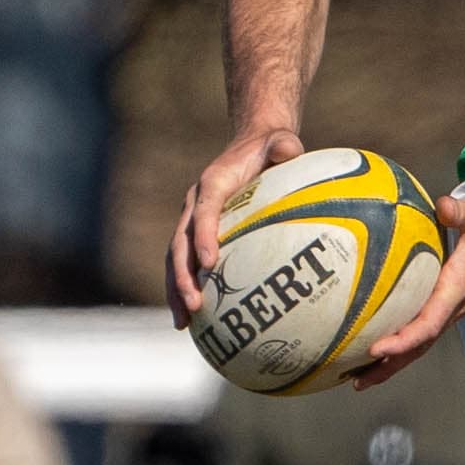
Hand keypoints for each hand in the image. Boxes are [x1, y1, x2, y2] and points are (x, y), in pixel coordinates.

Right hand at [166, 124, 304, 325]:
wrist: (251, 145)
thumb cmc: (269, 147)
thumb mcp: (279, 140)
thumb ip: (283, 145)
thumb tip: (288, 150)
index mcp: (213, 182)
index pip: (204, 211)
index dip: (204, 235)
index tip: (211, 263)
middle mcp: (195, 203)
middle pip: (181, 243)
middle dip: (183, 276)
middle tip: (194, 305)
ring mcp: (192, 220)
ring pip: (176, 259)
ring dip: (176, 290)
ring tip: (183, 324)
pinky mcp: (196, 233)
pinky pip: (186, 263)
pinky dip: (185, 289)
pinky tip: (194, 320)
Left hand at [356, 189, 464, 386]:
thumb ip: (461, 210)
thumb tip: (441, 207)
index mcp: (461, 285)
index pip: (430, 322)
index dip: (403, 340)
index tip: (377, 350)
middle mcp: (460, 301)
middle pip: (422, 343)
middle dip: (390, 365)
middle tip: (357, 381)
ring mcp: (460, 303)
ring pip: (425, 339)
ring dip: (396, 359)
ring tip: (362, 373)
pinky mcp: (459, 299)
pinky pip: (429, 326)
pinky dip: (406, 340)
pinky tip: (386, 337)